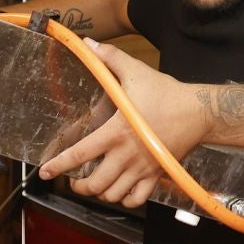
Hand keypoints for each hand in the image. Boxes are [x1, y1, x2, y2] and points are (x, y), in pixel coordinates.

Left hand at [39, 41, 212, 209]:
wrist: (199, 112)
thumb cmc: (166, 93)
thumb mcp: (135, 71)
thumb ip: (109, 58)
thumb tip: (88, 44)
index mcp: (115, 133)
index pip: (79, 155)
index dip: (59, 165)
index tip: (45, 172)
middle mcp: (126, 156)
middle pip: (95, 184)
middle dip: (79, 186)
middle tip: (73, 181)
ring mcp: (142, 169)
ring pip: (113, 194)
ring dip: (100, 193)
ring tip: (94, 185)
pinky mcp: (156, 175)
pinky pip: (136, 199)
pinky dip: (125, 199)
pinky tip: (120, 191)